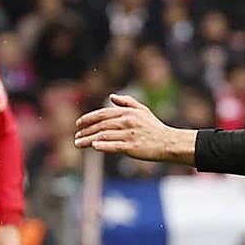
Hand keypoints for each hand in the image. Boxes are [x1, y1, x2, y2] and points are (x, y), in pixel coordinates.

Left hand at [73, 93, 194, 163]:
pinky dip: (102, 146)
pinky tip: (94, 147)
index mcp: (127, 113)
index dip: (88, 118)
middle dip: (85, 131)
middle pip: (100, 126)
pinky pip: (113, 146)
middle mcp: (127, 122)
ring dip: (88, 140)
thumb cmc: (154, 128)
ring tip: (79, 144)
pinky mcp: (131, 147)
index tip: (78, 124)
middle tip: (76, 137)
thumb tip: (112, 96)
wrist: (168, 142)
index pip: (102, 114)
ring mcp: (129, 135)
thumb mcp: (142, 110)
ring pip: (103, 136)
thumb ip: (127, 102)